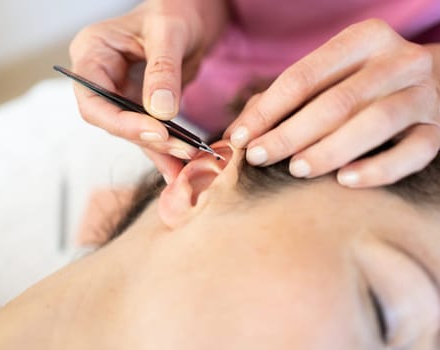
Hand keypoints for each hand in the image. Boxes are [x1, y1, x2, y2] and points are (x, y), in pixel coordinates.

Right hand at [70, 0, 227, 181]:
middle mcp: (101, 76)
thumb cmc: (176, 8)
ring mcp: (119, 92)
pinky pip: (148, 130)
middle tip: (182, 151)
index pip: (92, 100)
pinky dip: (166, 147)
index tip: (157, 132)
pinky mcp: (139, 104)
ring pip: (131, 130)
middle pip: (111, 120)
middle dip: (146, 139)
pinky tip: (181, 163)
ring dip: (159, 150)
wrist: (193, 12)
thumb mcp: (170, 32)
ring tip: (185, 167)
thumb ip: (163, 70)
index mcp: (93, 52)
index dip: (121, 122)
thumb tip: (160, 113)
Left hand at [225, 19, 439, 187]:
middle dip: (290, 134)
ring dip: (330, 150)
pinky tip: (346, 181)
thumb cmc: (360, 85)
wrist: (430, 83)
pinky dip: (379, 168)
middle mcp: (397, 61)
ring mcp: (422, 95)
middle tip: (259, 158)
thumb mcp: (324, 79)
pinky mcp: (438, 128)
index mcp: (362, 40)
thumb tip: (234, 135)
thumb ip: (281, 101)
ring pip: (375, 124)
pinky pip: (413, 152)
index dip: (267, 111)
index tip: (239, 139)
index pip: (303, 77)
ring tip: (297, 170)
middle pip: (336, 101)